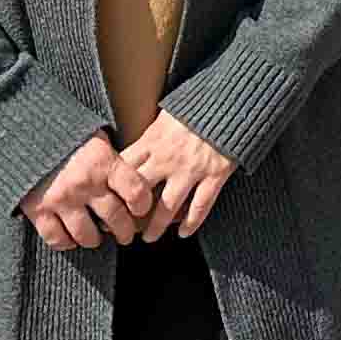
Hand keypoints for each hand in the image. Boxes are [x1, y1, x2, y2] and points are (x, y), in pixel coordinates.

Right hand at [18, 131, 158, 250]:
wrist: (24, 131)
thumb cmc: (68, 136)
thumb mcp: (97, 140)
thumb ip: (113, 163)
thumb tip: (133, 186)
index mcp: (104, 162)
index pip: (136, 192)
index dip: (143, 206)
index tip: (140, 210)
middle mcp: (85, 182)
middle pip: (116, 218)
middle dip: (124, 231)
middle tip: (124, 234)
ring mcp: (61, 198)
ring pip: (88, 235)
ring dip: (95, 240)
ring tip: (97, 237)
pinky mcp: (38, 210)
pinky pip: (57, 239)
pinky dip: (66, 243)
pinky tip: (70, 239)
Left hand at [118, 111, 238, 236]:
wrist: (232, 102)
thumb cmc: (198, 105)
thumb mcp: (166, 114)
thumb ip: (150, 134)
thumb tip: (135, 147)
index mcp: (153, 141)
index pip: (124, 170)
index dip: (113, 188)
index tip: (107, 201)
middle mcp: (168, 159)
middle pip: (140, 193)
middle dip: (129, 213)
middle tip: (122, 226)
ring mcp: (192, 169)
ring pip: (167, 207)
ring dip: (156, 227)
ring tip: (149, 237)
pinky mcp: (215, 175)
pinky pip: (200, 206)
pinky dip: (192, 223)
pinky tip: (184, 233)